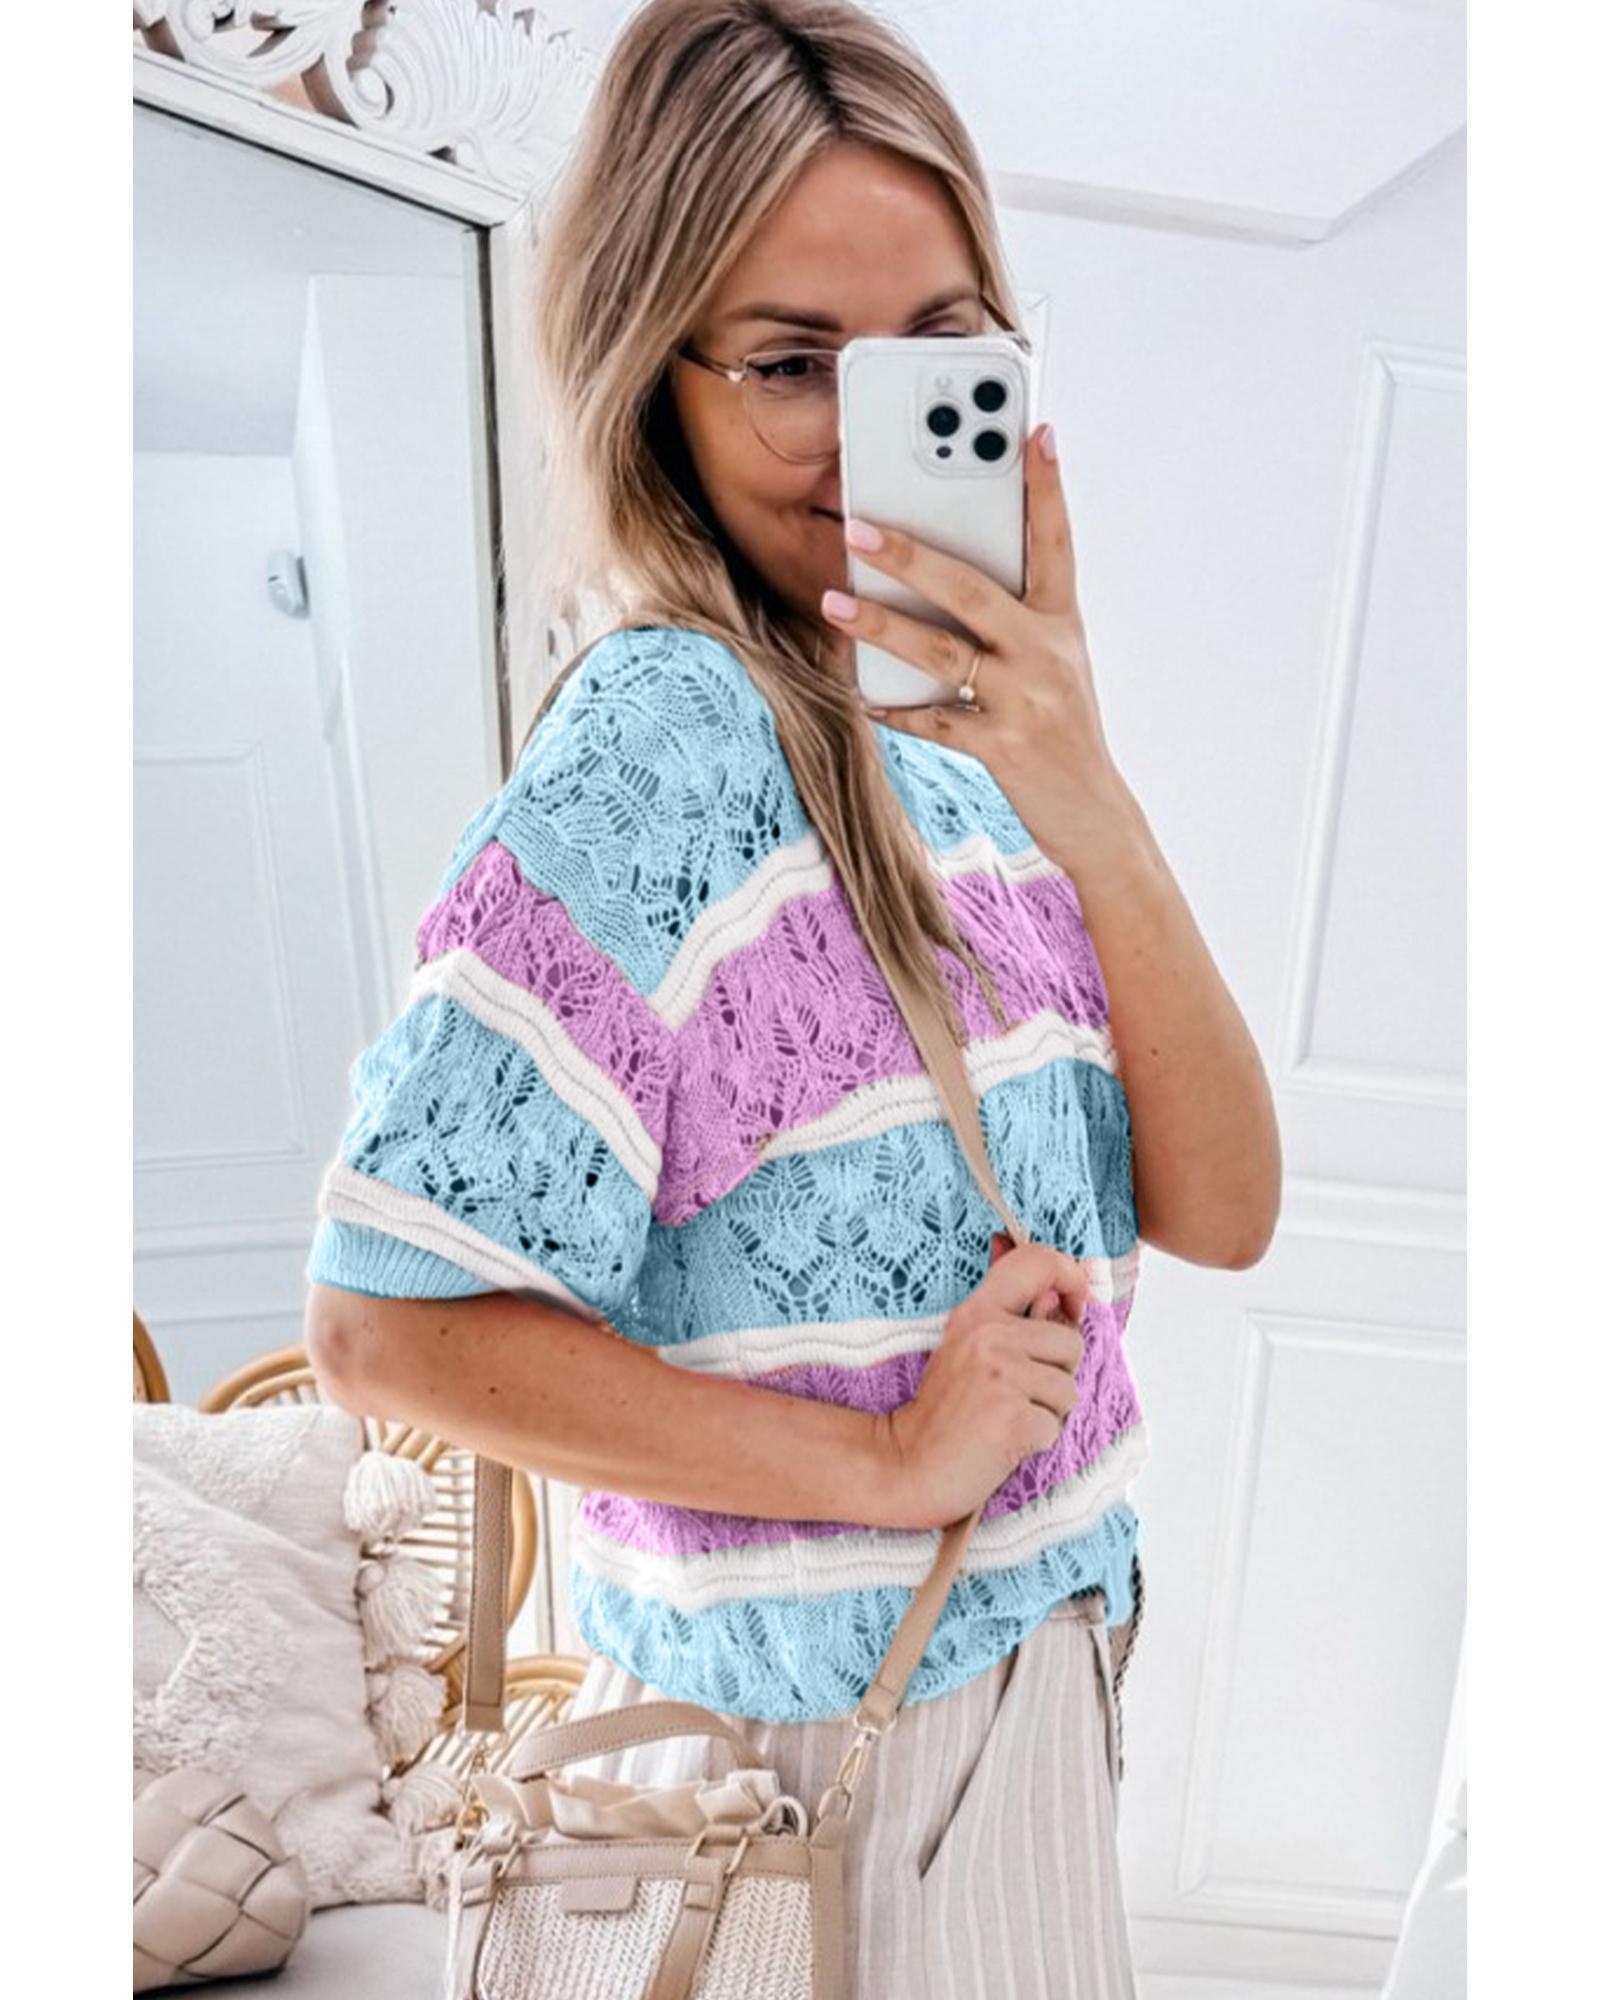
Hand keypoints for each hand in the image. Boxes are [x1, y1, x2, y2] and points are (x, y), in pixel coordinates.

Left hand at [820, 422, 1133, 869]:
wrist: (1095, 814)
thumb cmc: (1062, 729)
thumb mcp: (1056, 664)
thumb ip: (1015, 620)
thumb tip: (941, 577)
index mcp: (1063, 622)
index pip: (1057, 541)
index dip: (1047, 486)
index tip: (1036, 430)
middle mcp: (1048, 652)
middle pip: (972, 588)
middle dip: (911, 553)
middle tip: (858, 523)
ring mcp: (1026, 699)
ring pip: (940, 651)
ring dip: (880, 625)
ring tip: (833, 601)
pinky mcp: (1004, 747)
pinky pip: (935, 720)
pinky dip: (897, 710)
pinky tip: (864, 698)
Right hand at [876, 1236, 1090, 1531]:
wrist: (910, 1463)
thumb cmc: (945, 1410)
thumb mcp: (968, 1346)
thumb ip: (1009, 1313)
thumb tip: (1055, 1291)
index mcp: (978, 1312)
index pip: (1033, 1261)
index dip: (1069, 1275)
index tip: (1075, 1301)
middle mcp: (989, 1335)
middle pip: (1070, 1341)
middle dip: (1057, 1373)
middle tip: (1016, 1392)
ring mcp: (1000, 1376)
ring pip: (1069, 1389)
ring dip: (1048, 1411)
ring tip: (1007, 1416)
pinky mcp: (1013, 1417)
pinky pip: (1056, 1426)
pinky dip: (1037, 1440)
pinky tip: (1005, 1440)